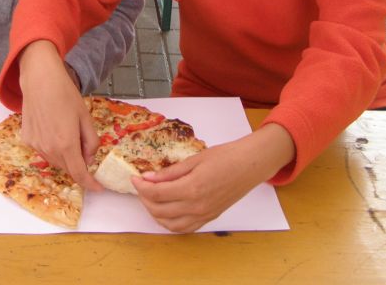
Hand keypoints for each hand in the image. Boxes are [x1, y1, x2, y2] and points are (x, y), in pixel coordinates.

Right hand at [18, 41, 101, 190]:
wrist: (40, 80)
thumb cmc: (66, 95)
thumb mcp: (86, 117)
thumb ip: (91, 141)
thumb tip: (89, 159)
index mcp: (67, 144)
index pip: (79, 174)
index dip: (90, 184)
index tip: (98, 187)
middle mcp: (49, 149)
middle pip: (67, 168)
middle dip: (78, 164)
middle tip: (83, 146)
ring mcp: (36, 145)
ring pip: (55, 161)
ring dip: (64, 156)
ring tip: (67, 133)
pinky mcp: (27, 139)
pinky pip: (43, 151)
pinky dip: (51, 148)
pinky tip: (53, 128)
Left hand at [131, 123, 294, 232]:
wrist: (250, 165)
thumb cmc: (225, 156)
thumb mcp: (194, 159)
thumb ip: (170, 172)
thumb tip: (149, 177)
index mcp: (192, 188)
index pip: (156, 194)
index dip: (141, 186)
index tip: (135, 178)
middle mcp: (197, 206)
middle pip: (159, 210)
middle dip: (145, 199)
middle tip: (141, 186)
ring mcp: (204, 215)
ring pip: (170, 225)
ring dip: (156, 214)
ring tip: (151, 199)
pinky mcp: (210, 218)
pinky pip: (185, 228)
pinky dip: (171, 223)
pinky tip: (166, 211)